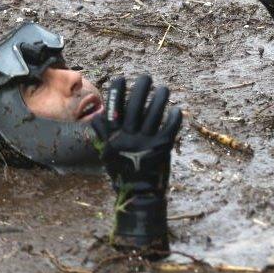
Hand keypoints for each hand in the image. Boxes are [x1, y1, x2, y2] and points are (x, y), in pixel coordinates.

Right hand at [92, 75, 181, 252]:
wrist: (138, 195)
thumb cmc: (122, 171)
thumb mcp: (107, 153)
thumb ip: (102, 135)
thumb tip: (97, 116)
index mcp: (114, 137)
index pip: (113, 109)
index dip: (117, 92)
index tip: (120, 77)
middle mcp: (128, 137)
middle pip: (135, 106)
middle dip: (141, 88)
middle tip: (146, 77)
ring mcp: (146, 141)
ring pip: (154, 112)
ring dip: (160, 97)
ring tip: (163, 88)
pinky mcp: (163, 147)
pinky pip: (170, 127)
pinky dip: (174, 117)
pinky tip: (177, 109)